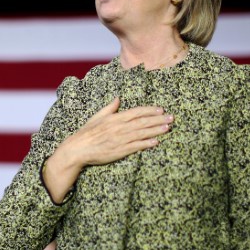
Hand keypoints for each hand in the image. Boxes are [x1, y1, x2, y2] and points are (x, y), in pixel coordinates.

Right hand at [44, 97, 172, 201]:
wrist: (78, 149)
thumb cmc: (86, 133)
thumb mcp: (97, 117)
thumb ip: (110, 108)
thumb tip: (118, 98)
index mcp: (115, 118)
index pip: (136, 112)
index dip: (149, 110)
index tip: (160, 109)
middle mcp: (120, 127)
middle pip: (143, 122)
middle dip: (158, 119)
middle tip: (171, 117)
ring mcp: (121, 139)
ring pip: (142, 133)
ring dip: (156, 130)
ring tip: (167, 128)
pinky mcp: (120, 151)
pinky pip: (136, 146)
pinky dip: (146, 143)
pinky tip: (156, 142)